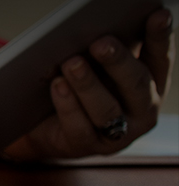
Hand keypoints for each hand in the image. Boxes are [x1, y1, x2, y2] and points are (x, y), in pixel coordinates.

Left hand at [6, 9, 172, 160]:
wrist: (49, 127)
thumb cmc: (82, 88)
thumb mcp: (99, 67)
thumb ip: (106, 52)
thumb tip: (101, 26)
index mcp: (151, 83)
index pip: (159, 57)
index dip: (160, 37)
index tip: (159, 15)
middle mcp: (142, 110)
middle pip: (135, 84)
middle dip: (118, 62)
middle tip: (101, 43)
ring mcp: (118, 133)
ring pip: (107, 108)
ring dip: (88, 84)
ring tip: (71, 63)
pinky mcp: (87, 146)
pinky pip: (79, 126)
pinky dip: (67, 104)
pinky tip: (57, 86)